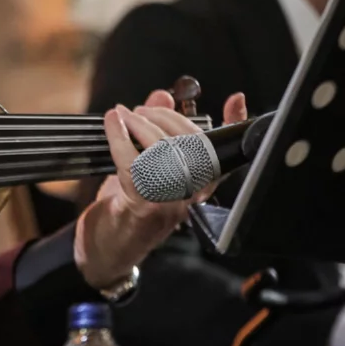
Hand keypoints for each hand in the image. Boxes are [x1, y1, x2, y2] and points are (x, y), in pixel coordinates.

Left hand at [74, 89, 247, 288]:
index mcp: (200, 184)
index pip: (223, 151)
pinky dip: (119, 135)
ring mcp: (171, 201)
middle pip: (192, 143)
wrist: (108, 250)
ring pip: (165, 149)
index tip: (236, 100)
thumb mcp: (145, 164)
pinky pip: (134, 160)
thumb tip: (161, 95)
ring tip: (123, 115)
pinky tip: (111, 123)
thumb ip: (155, 129)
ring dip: (139, 124)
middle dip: (166, 117)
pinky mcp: (146, 203)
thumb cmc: (129, 205)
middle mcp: (193, 195)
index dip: (233, 123)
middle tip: (140, 109)